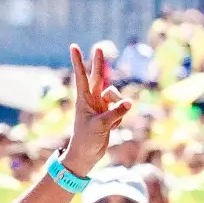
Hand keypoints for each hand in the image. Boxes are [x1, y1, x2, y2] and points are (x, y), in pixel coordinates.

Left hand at [61, 45, 132, 178]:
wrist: (87, 156)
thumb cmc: (86, 140)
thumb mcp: (101, 126)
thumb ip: (115, 113)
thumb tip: (129, 103)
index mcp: (84, 100)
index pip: (81, 76)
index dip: (78, 61)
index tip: (73, 46)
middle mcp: (92, 100)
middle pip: (98, 77)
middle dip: (99, 64)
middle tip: (99, 47)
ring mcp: (101, 107)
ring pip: (115, 96)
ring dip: (118, 106)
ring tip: (113, 121)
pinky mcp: (109, 115)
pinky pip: (120, 110)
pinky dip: (119, 118)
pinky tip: (112, 129)